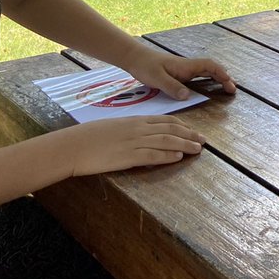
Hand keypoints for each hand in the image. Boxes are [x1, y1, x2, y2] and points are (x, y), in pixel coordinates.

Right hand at [66, 116, 205, 175]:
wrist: (75, 145)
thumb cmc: (90, 137)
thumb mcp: (115, 126)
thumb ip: (131, 129)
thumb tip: (142, 133)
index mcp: (136, 120)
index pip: (165, 120)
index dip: (182, 125)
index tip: (192, 130)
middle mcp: (139, 129)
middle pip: (171, 130)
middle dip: (189, 135)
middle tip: (203, 140)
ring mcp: (134, 142)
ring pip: (167, 142)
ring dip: (185, 145)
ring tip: (198, 149)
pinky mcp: (128, 157)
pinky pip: (153, 156)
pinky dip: (168, 156)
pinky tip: (178, 158)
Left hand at [123, 47, 236, 100]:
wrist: (136, 58)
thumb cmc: (146, 66)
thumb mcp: (157, 78)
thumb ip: (172, 87)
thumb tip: (188, 96)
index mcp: (186, 66)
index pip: (209, 66)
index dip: (221, 73)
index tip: (229, 83)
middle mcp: (188, 67)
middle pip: (212, 69)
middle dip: (224, 77)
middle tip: (233, 90)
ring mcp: (184, 70)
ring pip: (206, 72)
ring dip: (217, 78)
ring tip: (226, 87)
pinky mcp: (179, 73)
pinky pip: (198, 75)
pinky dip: (208, 79)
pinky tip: (208, 86)